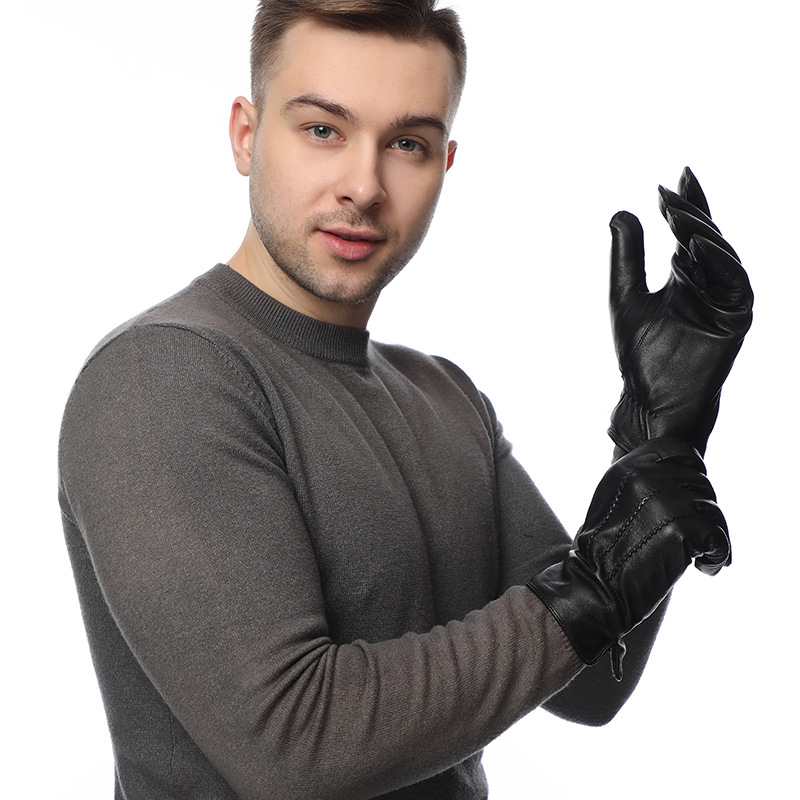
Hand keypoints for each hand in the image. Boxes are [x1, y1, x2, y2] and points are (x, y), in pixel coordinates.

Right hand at [527, 438, 728, 679]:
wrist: (595, 587)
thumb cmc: (605, 551)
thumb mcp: (614, 499)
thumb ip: (642, 481)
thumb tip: (684, 476)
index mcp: (628, 467)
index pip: (680, 451)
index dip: (693, 472)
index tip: (689, 498)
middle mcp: (645, 478)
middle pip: (701, 484)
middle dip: (703, 511)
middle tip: (692, 538)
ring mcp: (665, 502)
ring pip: (713, 511)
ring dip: (712, 536)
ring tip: (698, 556)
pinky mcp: (682, 531)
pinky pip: (719, 537)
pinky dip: (717, 556)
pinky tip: (703, 567)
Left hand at [608, 167, 752, 455]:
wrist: (649, 396)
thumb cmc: (640, 352)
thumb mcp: (626, 296)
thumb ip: (627, 257)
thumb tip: (621, 211)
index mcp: (686, 277)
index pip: (689, 232)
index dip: (687, 204)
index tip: (678, 175)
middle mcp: (709, 284)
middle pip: (707, 238)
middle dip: (690, 213)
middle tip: (670, 191)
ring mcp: (725, 300)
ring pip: (721, 256)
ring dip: (700, 234)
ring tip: (676, 215)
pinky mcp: (737, 319)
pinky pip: (733, 284)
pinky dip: (714, 263)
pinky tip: (692, 247)